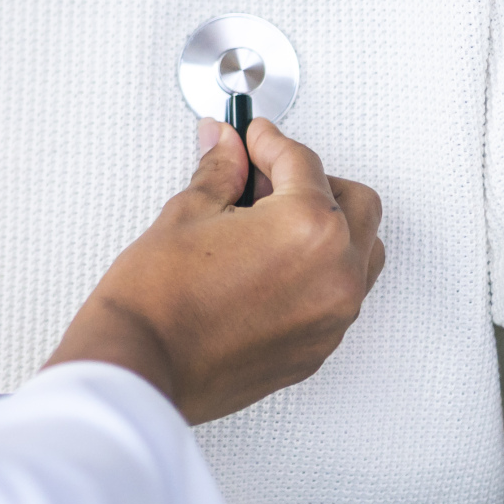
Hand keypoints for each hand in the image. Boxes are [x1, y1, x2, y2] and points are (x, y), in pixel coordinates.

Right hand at [45, 117, 384, 424]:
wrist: (142, 365)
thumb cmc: (157, 302)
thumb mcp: (188, 213)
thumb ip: (221, 172)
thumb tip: (228, 148)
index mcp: (308, 229)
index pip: (302, 162)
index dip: (269, 141)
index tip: (250, 138)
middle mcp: (335, 274)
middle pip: (354, 202)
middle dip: (312, 180)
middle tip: (263, 176)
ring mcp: (332, 316)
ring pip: (362, 251)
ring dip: (330, 226)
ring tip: (274, 221)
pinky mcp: (319, 347)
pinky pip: (341, 295)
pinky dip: (319, 271)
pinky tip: (273, 264)